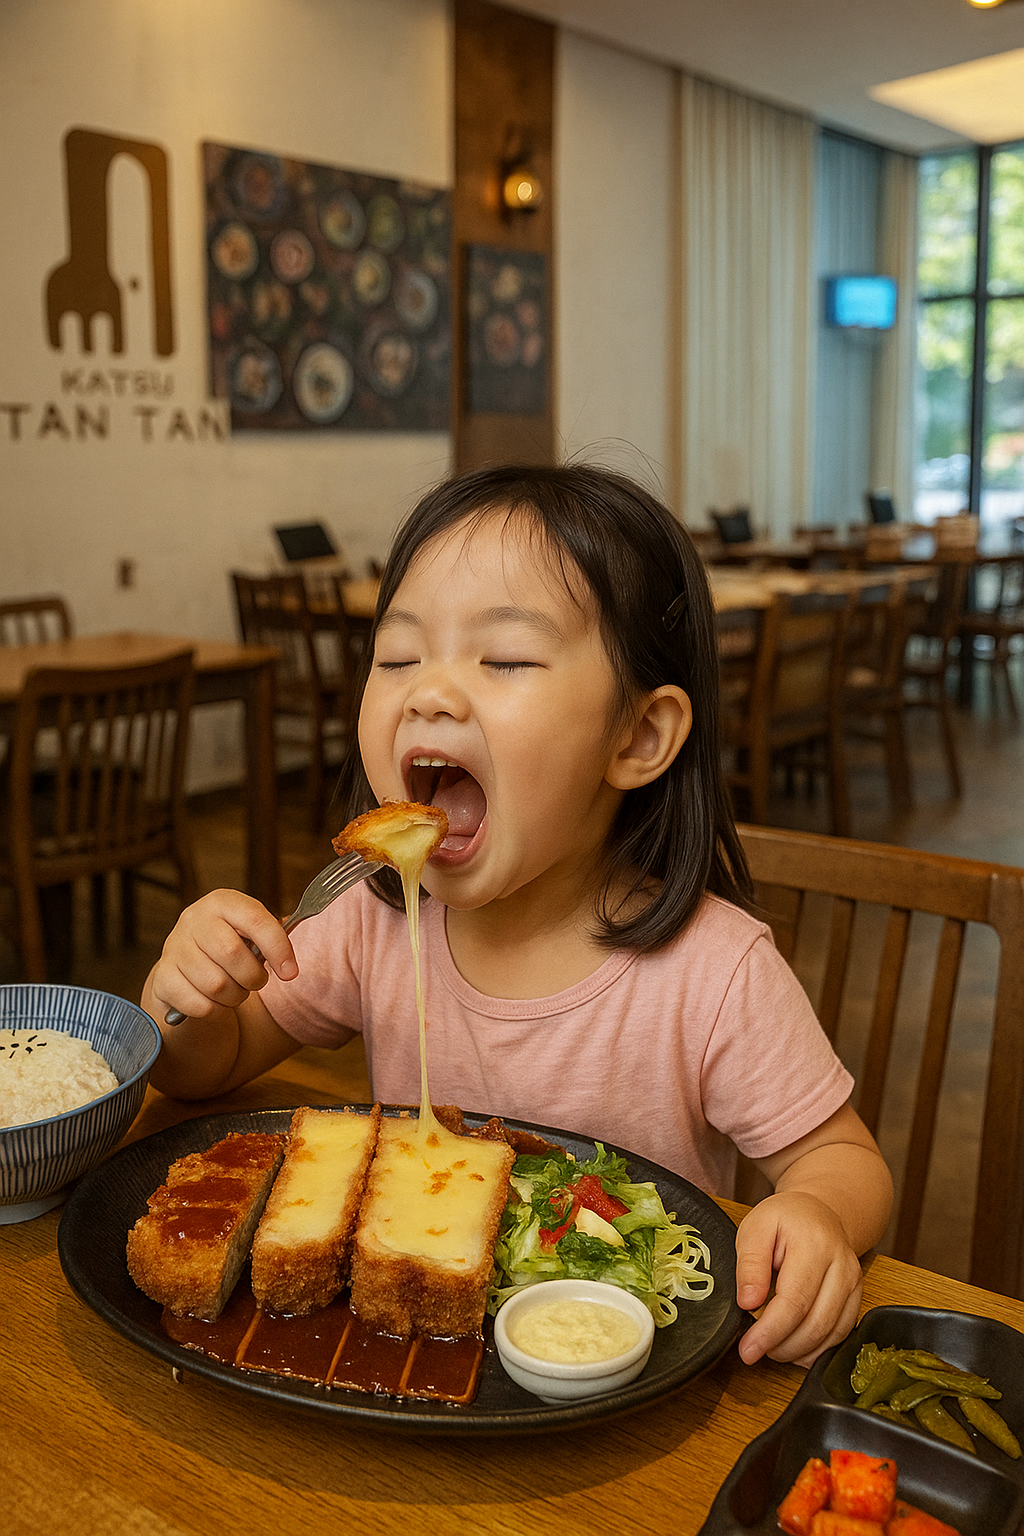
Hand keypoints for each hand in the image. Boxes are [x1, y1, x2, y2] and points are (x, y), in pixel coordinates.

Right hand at [148, 889, 297, 1025]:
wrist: (185, 972)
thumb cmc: (228, 951)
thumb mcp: (250, 934)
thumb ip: (273, 936)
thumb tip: (290, 947)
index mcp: (222, 902)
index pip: (255, 920)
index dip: (278, 948)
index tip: (290, 973)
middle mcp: (193, 919)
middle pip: (233, 954)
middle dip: (253, 977)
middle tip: (255, 981)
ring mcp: (173, 947)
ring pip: (217, 985)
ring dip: (235, 997)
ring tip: (235, 991)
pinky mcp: (162, 977)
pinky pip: (200, 1005)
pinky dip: (216, 1011)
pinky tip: (215, 1002)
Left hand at [733, 1191, 863, 1367]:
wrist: (818, 1212)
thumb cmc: (784, 1220)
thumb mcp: (755, 1228)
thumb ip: (750, 1264)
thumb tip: (748, 1303)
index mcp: (814, 1244)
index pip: (795, 1300)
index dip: (770, 1331)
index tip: (748, 1349)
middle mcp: (841, 1266)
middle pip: (816, 1324)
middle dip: (782, 1346)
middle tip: (754, 1350)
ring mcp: (854, 1284)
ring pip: (831, 1335)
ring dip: (798, 1351)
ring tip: (771, 1346)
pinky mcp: (857, 1298)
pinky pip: (841, 1335)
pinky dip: (816, 1349)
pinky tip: (794, 1347)